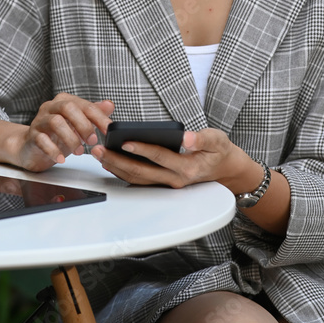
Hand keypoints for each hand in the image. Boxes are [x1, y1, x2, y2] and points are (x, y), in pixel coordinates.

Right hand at [12, 93, 114, 172]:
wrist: (31, 147)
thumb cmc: (57, 135)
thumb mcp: (78, 124)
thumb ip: (93, 114)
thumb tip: (109, 105)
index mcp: (65, 101)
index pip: (85, 105)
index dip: (99, 117)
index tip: (109, 130)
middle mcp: (51, 107)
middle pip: (68, 107)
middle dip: (83, 124)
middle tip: (93, 141)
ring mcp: (39, 120)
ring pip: (55, 122)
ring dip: (70, 138)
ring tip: (79, 152)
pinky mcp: (32, 136)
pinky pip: (41, 140)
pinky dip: (53, 150)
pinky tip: (61, 158)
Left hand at [91, 127, 244, 188]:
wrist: (224, 170)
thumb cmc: (218, 151)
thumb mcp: (217, 140)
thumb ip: (202, 139)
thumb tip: (187, 137)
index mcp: (188, 168)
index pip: (160, 157)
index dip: (142, 149)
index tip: (125, 141)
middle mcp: (175, 180)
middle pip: (141, 172)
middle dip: (118, 160)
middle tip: (100, 148)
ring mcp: (167, 184)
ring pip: (137, 179)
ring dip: (116, 167)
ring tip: (99, 153)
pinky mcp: (162, 183)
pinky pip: (139, 180)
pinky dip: (123, 171)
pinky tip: (110, 162)